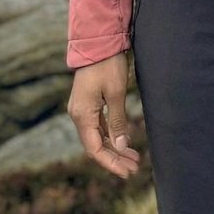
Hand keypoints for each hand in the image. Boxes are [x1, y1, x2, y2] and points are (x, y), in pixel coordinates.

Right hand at [67, 51, 140, 178]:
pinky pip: (97, 125)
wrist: (98, 40)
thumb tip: (121, 146)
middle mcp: (78, 114)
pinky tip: (123, 139)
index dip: (111, 163)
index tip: (127, 172)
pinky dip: (110, 134)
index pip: (94, 149)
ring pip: (97, 136)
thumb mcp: (116, 93)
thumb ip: (118, 121)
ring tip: (133, 157)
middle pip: (95, 145)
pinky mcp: (87, 102)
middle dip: (115, 157)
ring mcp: (82, 108)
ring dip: (114, 147)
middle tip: (135, 167)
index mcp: (82, 115)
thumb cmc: (107, 65)